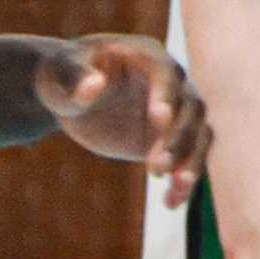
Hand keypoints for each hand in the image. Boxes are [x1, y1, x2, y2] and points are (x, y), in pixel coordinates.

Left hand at [37, 40, 206, 201]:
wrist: (71, 93)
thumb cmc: (63, 76)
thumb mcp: (60, 76)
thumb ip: (76, 79)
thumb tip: (92, 86)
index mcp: (146, 56)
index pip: (166, 73)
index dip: (165, 95)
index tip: (159, 119)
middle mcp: (170, 82)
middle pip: (191, 107)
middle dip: (177, 138)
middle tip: (154, 166)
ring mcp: (175, 111)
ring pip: (199, 134)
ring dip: (190, 160)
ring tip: (175, 187)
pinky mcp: (170, 138)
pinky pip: (188, 159)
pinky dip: (183, 181)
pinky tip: (171, 202)